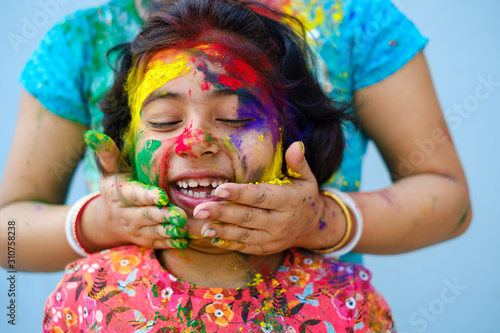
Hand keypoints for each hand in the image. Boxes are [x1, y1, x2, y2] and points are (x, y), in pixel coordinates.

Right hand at [80, 130, 189, 250]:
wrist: (108, 219)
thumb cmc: (115, 187)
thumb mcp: (108, 170)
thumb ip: (106, 152)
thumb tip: (93, 134)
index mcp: (121, 194)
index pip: (135, 195)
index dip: (148, 196)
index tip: (162, 196)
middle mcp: (128, 214)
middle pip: (146, 216)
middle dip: (163, 216)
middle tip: (179, 215)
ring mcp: (137, 230)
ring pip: (154, 231)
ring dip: (169, 231)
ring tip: (184, 227)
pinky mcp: (146, 241)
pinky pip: (159, 244)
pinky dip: (172, 243)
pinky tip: (185, 240)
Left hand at [192, 142, 324, 254]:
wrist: (313, 227)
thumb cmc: (303, 196)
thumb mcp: (307, 178)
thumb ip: (298, 163)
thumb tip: (294, 144)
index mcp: (288, 201)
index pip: (261, 197)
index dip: (240, 194)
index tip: (219, 190)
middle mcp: (280, 221)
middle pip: (248, 217)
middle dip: (222, 213)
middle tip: (199, 208)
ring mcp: (273, 238)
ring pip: (244, 234)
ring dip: (222, 230)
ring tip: (202, 225)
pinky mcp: (265, 248)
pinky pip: (245, 246)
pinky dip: (228, 242)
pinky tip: (211, 237)